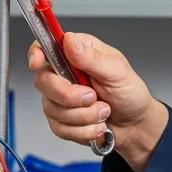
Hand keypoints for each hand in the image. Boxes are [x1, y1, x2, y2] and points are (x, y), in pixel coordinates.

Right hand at [29, 32, 167, 171]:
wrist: (135, 124)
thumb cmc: (130, 93)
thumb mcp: (118, 72)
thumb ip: (92, 58)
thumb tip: (70, 41)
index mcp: (78, 54)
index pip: (45, 47)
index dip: (37, 54)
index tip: (38, 63)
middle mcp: (65, 74)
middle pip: (44, 82)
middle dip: (70, 96)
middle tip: (93, 97)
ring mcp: (60, 98)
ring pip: (52, 109)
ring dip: (84, 116)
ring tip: (104, 111)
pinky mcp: (61, 120)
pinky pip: (60, 128)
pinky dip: (84, 130)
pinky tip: (98, 125)